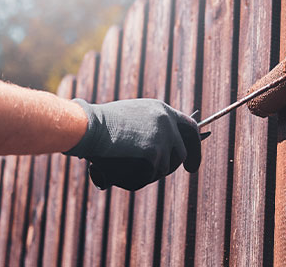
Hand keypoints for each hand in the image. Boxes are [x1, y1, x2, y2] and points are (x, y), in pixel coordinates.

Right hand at [64, 98, 201, 190]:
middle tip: (190, 170)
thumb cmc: (102, 124)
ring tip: (137, 169)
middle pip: (184, 148)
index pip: (188, 126)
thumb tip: (156, 151)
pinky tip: (129, 172)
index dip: (194, 142)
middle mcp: (166, 121)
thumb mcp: (132, 117)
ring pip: (168, 165)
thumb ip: (148, 128)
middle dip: (190, 160)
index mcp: (161, 110)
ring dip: (157, 171)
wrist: (91, 126)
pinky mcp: (154, 152)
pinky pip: (154, 173)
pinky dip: (144, 177)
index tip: (192, 157)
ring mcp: (162, 136)